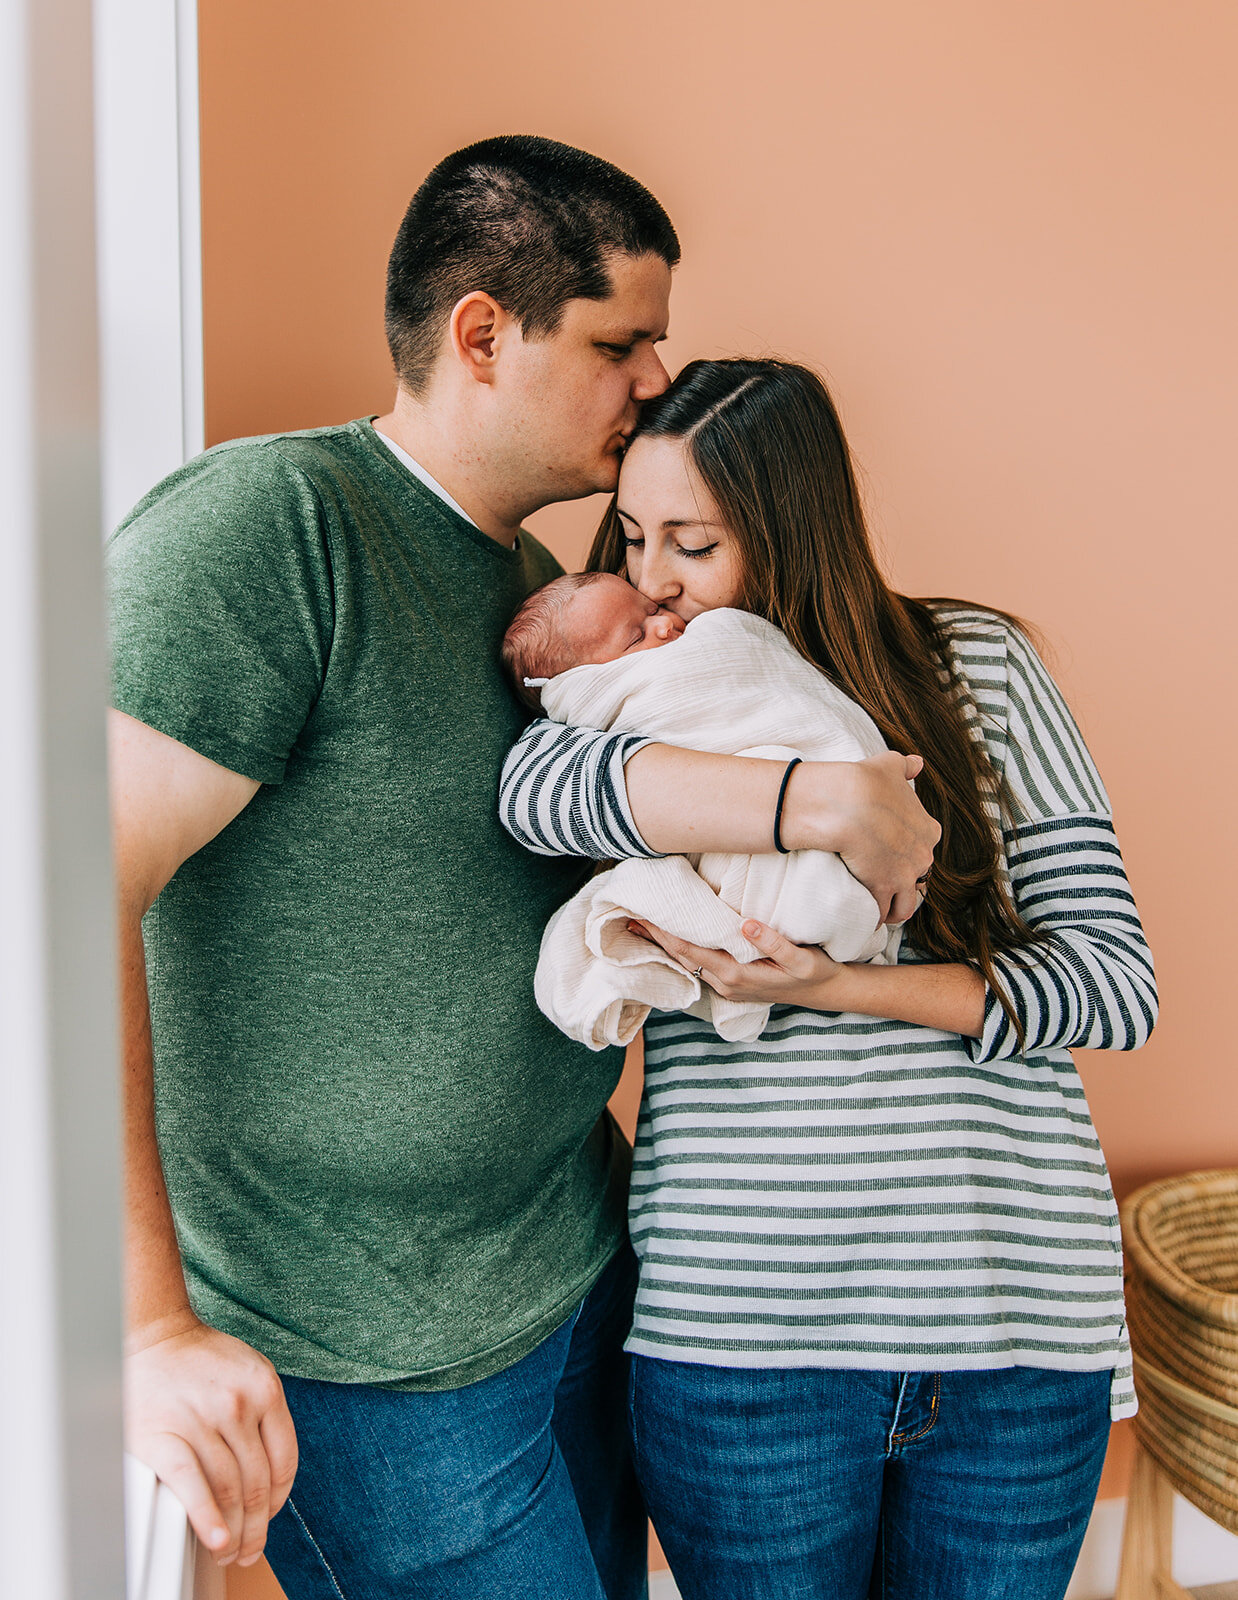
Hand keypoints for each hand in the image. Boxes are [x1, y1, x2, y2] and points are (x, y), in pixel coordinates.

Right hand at [126, 1313, 297, 1566]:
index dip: (278, 1500)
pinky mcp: (166, 1438)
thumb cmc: (200, 1360)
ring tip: (230, 1552)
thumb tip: (272, 1477)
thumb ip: (264, 1415)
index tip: (267, 1518)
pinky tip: (215, 1541)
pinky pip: (192, 1487)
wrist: (152, 1338)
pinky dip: (207, 1519)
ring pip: (229, 1491)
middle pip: (257, 1483)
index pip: (284, 1461)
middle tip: (251, 1550)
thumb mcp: (249, 1373)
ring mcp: (203, 1421)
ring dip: (234, 1532)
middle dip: (256, 1527)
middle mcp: (239, 1405)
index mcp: (266, 1389)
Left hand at [629, 917, 841, 1008]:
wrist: (826, 993)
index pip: (689, 952)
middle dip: (654, 939)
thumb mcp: (801, 959)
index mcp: (736, 975)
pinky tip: (672, 941)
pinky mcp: (732, 983)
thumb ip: (774, 943)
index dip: (664, 935)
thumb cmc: (814, 972)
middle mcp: (726, 984)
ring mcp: (727, 986)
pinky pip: (699, 965)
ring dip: (664, 945)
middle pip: (681, 958)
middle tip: (628, 917)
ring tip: (642, 926)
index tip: (642, 916)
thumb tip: (746, 925)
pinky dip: (681, 951)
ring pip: (687, 963)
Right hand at [783, 753, 938, 923]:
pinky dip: (871, 916)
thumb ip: (905, 766)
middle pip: (918, 880)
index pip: (924, 850)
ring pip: (905, 906)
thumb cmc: (866, 781)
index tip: (890, 857)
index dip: (908, 856)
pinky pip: (880, 913)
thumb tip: (917, 762)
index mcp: (929, 830)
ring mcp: (904, 876)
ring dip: (892, 909)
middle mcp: (923, 856)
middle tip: (882, 883)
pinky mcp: (882, 890)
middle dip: (902, 884)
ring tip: (876, 908)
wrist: (847, 801)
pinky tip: (861, 914)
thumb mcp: (890, 765)